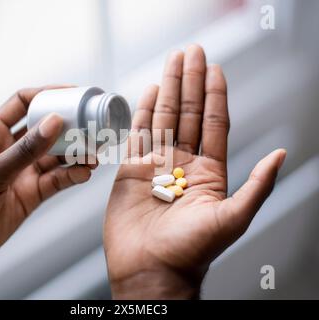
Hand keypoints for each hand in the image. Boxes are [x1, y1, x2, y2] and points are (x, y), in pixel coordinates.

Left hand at [0, 85, 95, 274]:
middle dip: (69, 128)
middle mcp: (10, 151)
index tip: (70, 93)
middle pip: (45, 130)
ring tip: (92, 154)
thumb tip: (52, 124)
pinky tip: (83, 173)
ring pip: (56, 156)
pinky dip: (72, 176)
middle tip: (90, 127)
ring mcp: (23, 173)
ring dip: (76, 154)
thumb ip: (24, 151)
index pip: (22, 104)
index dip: (46, 95)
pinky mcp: (32, 194)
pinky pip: (57, 180)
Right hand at [104, 45, 285, 298]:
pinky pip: (138, 134)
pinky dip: (143, 112)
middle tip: (191, 52)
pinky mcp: (131, 171)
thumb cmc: (191, 251)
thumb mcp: (232, 218)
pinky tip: (149, 92)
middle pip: (188, 113)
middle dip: (190, 81)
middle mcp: (183, 164)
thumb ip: (257, 185)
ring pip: (164, 118)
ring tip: (172, 63)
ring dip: (168, 89)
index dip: (215, 95)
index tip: (215, 68)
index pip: (214, 123)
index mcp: (208, 172)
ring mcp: (156, 165)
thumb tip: (281, 155)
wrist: (151, 270)